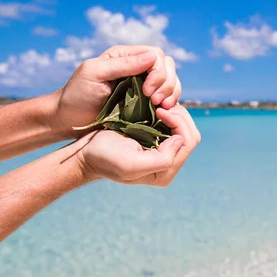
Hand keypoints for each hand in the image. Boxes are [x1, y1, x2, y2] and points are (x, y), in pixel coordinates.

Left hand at [51, 45, 181, 136]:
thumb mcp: (95, 73)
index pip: (156, 55)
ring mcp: (143, 85)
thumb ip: (122, 64)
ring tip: (161, 107)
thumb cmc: (77, 94)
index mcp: (125, 56)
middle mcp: (137, 68)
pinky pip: (167, 97)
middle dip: (166, 82)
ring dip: (171, 92)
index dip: (158, 71)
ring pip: (171, 81)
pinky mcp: (146, 102)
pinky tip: (163, 111)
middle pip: (167, 66)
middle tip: (155, 101)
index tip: (147, 91)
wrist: (70, 120)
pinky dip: (170, 102)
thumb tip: (153, 56)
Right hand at [76, 105, 200, 186]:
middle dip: (179, 116)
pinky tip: (156, 106)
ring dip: (175, 113)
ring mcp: (164, 151)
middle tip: (161, 105)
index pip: (187, 143)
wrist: (87, 153)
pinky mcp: (157, 140)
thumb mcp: (130, 164)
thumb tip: (180, 141)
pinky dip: (169, 113)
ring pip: (184, 127)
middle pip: (190, 135)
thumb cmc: (105, 158)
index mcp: (165, 172)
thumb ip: (162, 159)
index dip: (178, 123)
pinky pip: (173, 124)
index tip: (159, 110)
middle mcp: (169, 164)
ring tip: (158, 104)